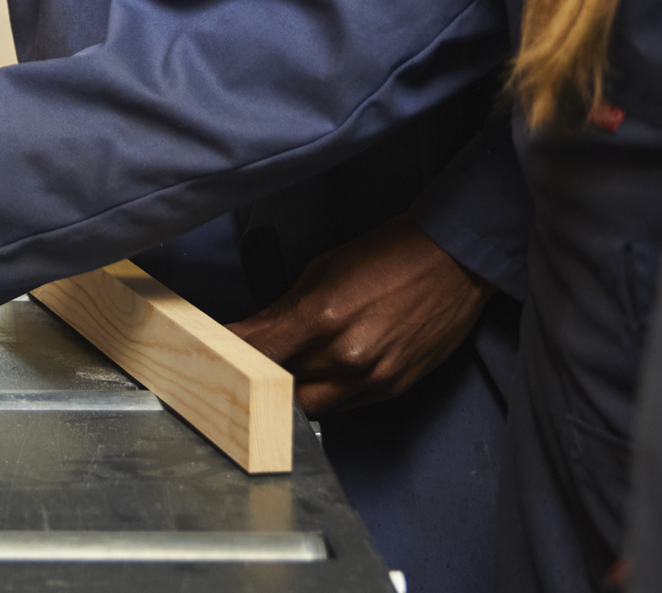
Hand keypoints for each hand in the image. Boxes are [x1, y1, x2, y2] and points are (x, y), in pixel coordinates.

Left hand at [229, 218, 488, 413]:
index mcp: (323, 317)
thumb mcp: (325, 267)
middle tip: (241, 368)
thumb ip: (285, 309)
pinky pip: (345, 407)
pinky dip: (327, 394)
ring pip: (309, 408)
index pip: (255, 352)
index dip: (226, 356)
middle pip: (277, 389)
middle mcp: (346, 356)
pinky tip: (323, 374)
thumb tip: (252, 333)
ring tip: (284, 371)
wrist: (455, 260)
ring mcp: (373, 378)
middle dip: (255, 379)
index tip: (207, 355)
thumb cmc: (391, 253)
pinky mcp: (393, 389)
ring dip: (290, 392)